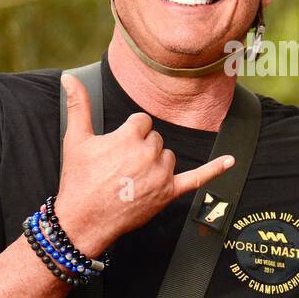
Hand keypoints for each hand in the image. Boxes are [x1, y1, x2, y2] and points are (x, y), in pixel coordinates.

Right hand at [55, 74, 234, 256]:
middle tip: (119, 168)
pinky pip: (197, 179)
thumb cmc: (79, 179)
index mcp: (130, 136)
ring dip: (155, 164)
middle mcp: (149, 153)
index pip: (142, 122)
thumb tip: (69, 77)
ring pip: (168, 156)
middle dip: (140, 149)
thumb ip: (77, 104)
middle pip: (156, 139)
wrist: (83, 220)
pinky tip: (230, 161)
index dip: (128, 134)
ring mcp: (161, 175)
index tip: (115, 149)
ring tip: (131, 179)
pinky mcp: (168, 193)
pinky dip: (214, 170)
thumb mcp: (76, 139)